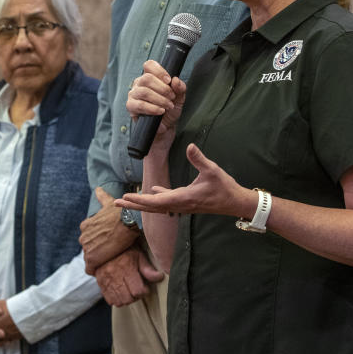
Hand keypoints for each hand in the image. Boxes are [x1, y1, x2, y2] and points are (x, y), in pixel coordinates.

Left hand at [80, 188, 138, 273]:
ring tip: (109, 261)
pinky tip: (102, 269)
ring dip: (97, 260)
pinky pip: (90, 269)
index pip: (88, 237)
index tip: (106, 243)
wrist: (126, 224)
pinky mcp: (91, 259)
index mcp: (85, 226)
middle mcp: (82, 237)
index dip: (97, 241)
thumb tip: (97, 188)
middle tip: (109, 252)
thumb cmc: (119, 214)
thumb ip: (102, 197)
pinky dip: (95, 270)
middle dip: (96, 251)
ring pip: (89, 258)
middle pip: (88, 248)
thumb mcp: (109, 203)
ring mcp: (86, 248)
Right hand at [94, 242, 164, 306]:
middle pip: (128, 299)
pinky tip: (120, 291)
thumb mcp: (139, 255)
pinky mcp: (101, 283)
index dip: (144, 291)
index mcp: (126, 267)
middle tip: (137, 289)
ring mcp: (106, 280)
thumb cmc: (125, 250)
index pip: (138, 291)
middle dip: (136, 297)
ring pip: (119, 302)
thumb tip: (160, 277)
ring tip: (129, 291)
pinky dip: (116, 299)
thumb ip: (148, 268)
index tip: (145, 286)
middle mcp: (115, 275)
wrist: (104, 244)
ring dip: (126, 299)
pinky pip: (109, 300)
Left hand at [119, 143, 254, 218]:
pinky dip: (157, 198)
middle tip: (117, 202)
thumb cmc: (225, 187)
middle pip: (152, 207)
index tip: (126, 196)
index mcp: (184, 198)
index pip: (157, 201)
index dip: (140, 199)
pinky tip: (154, 191)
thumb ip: (200, 159)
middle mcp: (180, 204)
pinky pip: (167, 202)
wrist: (236, 203)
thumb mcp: (213, 170)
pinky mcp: (187, 202)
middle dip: (134, 204)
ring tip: (127, 200)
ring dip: (142, 203)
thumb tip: (190, 146)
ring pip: (158, 206)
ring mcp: (183, 205)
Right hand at [126, 59, 186, 148]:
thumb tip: (176, 80)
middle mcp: (139, 83)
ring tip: (168, 106)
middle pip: (146, 78)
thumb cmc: (170, 110)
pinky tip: (160, 111)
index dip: (159, 71)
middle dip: (162, 88)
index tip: (169, 81)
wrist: (165, 127)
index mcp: (150, 77)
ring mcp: (133, 94)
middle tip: (172, 97)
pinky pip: (140, 105)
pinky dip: (152, 108)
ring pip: (143, 91)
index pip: (149, 65)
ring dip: (159, 99)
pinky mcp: (131, 107)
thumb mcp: (179, 98)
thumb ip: (180, 88)